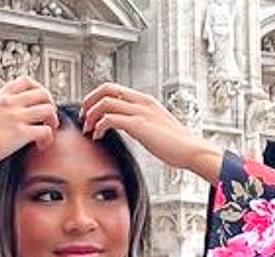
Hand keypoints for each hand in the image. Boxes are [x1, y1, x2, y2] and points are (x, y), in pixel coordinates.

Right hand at [0, 78, 58, 170]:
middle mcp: (10, 102)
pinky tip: (41, 146)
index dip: (38, 91)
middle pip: (42, 92)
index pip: (26, 82)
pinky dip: (48, 138)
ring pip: (48, 109)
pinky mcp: (20, 134)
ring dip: (52, 121)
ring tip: (48, 132)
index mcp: (0, 96)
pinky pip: (45, 131)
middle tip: (47, 119)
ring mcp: (16, 116)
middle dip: (50, 105)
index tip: (39, 103)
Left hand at [81, 83, 221, 182]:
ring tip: (89, 130)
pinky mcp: (139, 125)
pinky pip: (110, 118)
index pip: (113, 88)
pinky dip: (99, 126)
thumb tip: (126, 126)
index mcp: (144, 100)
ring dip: (91, 115)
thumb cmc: (175, 144)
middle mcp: (141, 101)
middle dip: (89, 102)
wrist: (190, 150)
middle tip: (84, 119)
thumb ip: (140, 122)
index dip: (96, 97)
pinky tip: (98, 137)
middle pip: (105, 88)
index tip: (90, 113)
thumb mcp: (154, 126)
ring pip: (105, 102)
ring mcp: (140, 111)